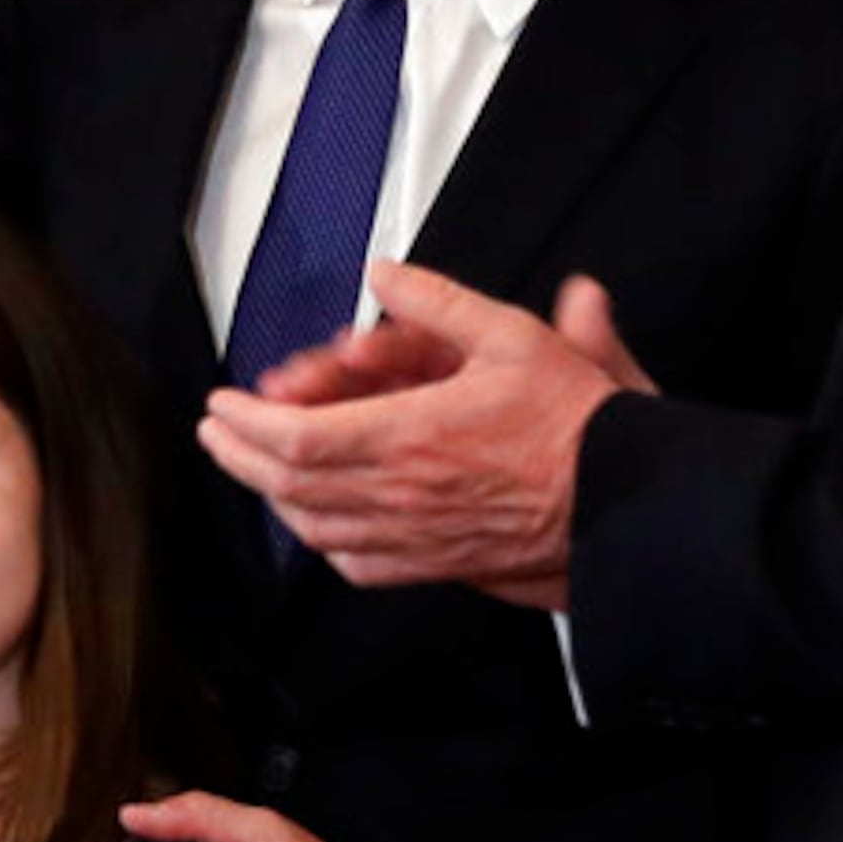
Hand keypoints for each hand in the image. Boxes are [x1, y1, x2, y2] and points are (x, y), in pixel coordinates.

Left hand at [197, 262, 644, 604]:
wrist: (627, 504)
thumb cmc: (577, 426)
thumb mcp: (514, 336)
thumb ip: (439, 302)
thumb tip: (385, 275)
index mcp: (410, 436)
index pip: (294, 438)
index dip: (243, 423)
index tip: (222, 403)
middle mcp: (401, 494)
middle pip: (288, 484)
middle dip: (237, 455)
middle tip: (215, 432)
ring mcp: (414, 537)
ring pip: (314, 525)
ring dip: (271, 494)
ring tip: (250, 465)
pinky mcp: (435, 566)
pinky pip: (357, 562)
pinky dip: (322, 539)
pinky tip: (315, 521)